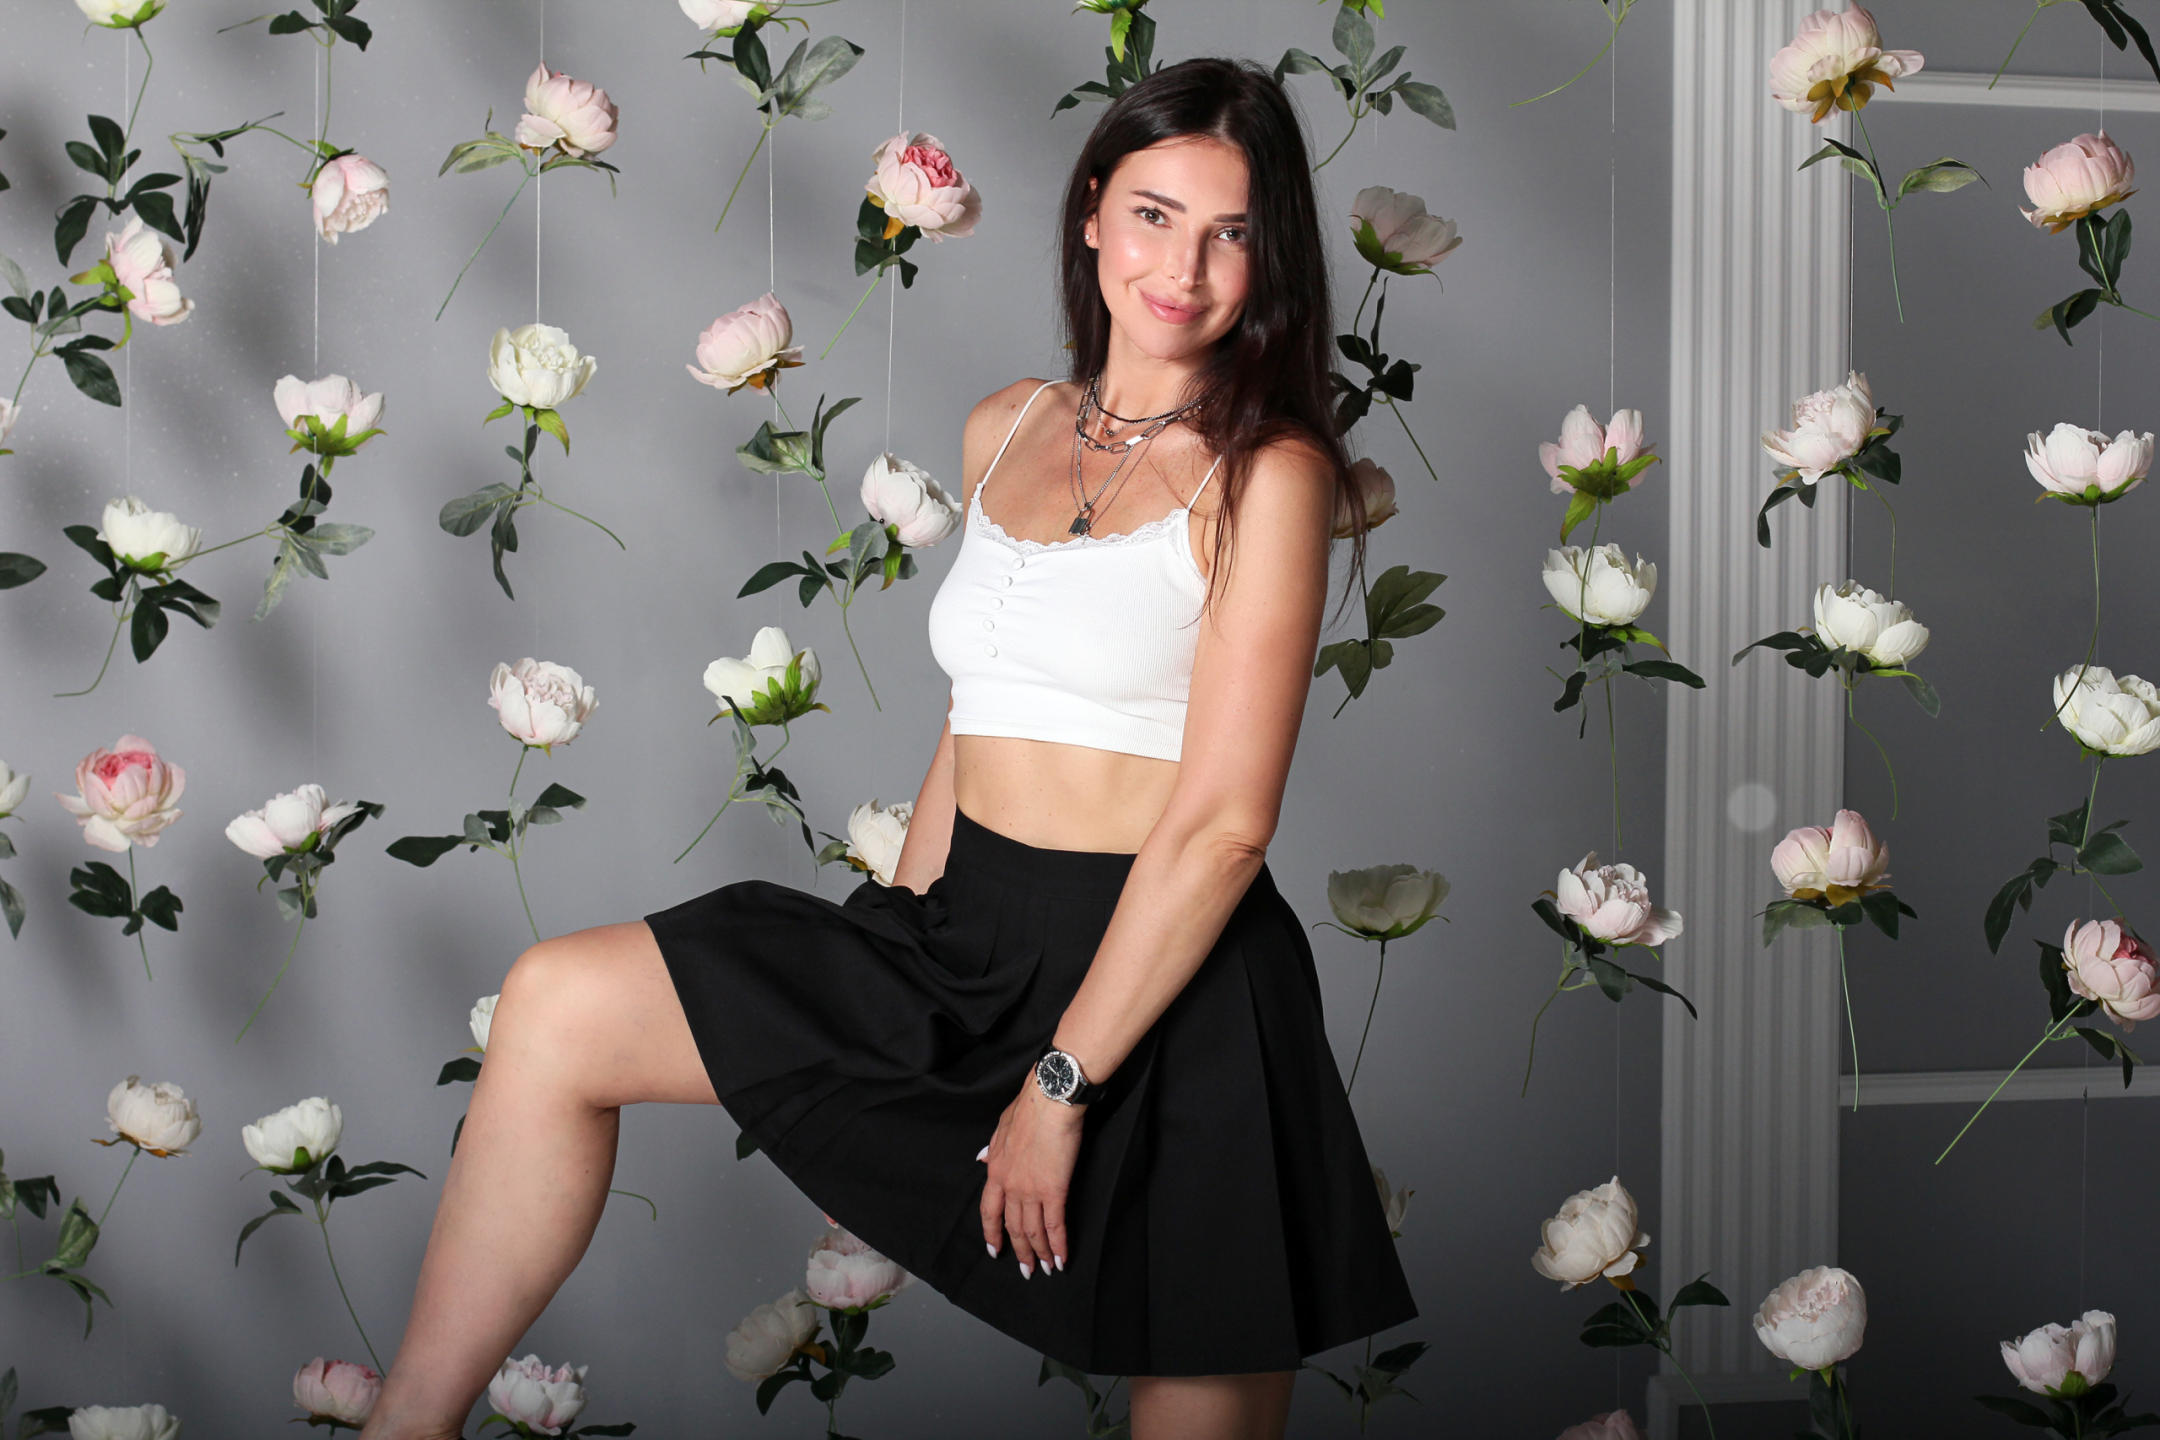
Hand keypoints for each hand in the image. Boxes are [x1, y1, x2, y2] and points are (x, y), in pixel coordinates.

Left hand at [977, 1074, 1084, 1277]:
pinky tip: (1062, 1259)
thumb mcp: (1001, 1126)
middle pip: (1012, 1226)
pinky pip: (1054, 1225)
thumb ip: (993, 1147)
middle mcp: (1010, 1185)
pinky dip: (1058, 1245)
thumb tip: (984, 1158)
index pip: (989, 1211)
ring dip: (1040, 1253)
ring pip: (1032, 1231)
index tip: (994, 1249)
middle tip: (1025, 1269)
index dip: (992, 1232)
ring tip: (1045, 1269)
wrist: (1049, 1100)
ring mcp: (1031, 1190)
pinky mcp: (1054, 1190)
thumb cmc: (1030, 1107)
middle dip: (1019, 1251)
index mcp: (996, 1170)